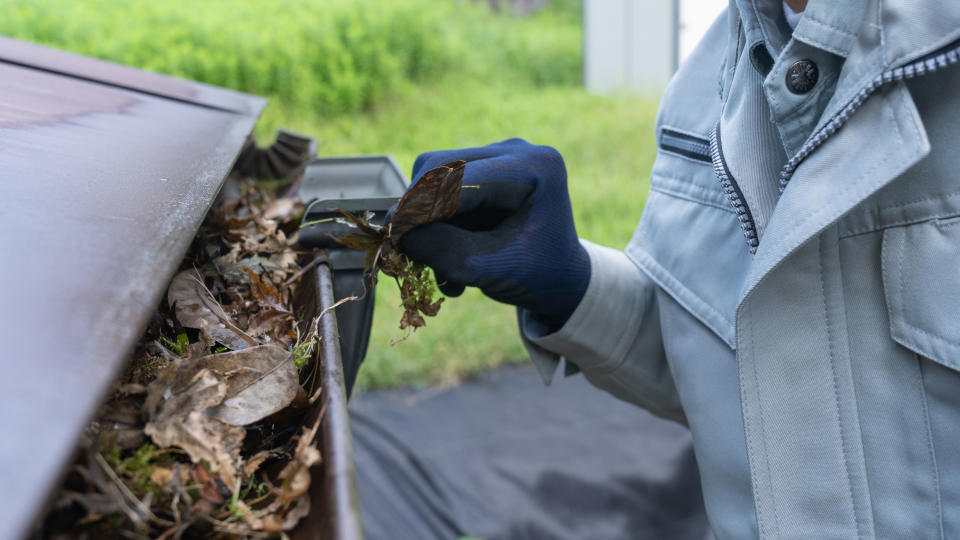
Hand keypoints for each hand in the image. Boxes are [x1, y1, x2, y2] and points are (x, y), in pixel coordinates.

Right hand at [389, 138, 589, 327]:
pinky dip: (436, 221)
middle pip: (441, 166)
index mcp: (535, 168)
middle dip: (421, 211)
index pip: (461, 179)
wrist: (560, 278)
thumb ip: (445, 250)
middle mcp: (517, 150)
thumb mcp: (490, 270)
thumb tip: (397, 232)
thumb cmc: (537, 275)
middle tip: (412, 253)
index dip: (422, 207)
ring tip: (444, 269)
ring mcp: (499, 155)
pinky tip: (450, 256)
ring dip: (428, 222)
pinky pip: (440, 186)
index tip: (395, 236)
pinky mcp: (483, 169)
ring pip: (434, 176)